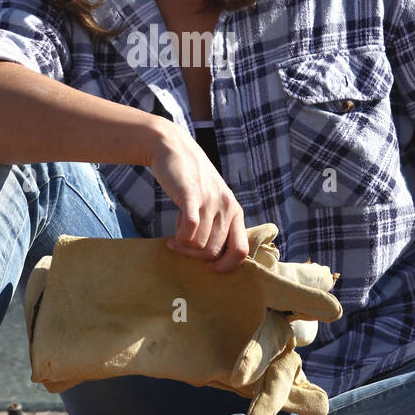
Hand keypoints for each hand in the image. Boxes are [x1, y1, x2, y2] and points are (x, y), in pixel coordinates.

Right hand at [144, 122, 247, 272]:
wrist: (174, 149)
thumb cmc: (191, 180)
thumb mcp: (213, 201)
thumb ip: (218, 224)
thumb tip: (213, 258)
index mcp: (235, 211)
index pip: (241, 251)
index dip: (225, 266)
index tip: (207, 266)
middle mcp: (227, 207)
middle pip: (214, 252)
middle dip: (195, 258)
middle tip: (181, 249)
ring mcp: (210, 200)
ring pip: (199, 245)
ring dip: (184, 247)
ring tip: (176, 237)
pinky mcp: (191, 195)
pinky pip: (189, 230)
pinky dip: (179, 239)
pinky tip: (172, 236)